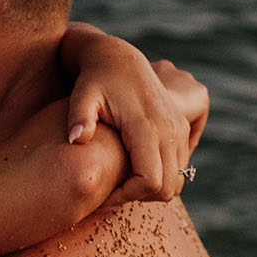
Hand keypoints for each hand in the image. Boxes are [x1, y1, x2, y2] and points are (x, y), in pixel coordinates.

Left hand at [62, 25, 208, 205]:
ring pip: (177, 181)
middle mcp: (170, 130)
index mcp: (146, 126)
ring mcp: (179, 130)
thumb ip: (78, 117)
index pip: (149, 181)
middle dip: (139, 197)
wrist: (119, 59)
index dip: (126, 196)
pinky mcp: (181, 130)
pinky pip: (180, 169)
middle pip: (167, 187)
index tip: (104, 195)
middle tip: (111, 193)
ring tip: (120, 182)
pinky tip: (132, 171)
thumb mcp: (82, 96)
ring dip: (150, 190)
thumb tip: (75, 139)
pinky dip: (160, 178)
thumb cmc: (95, 79)